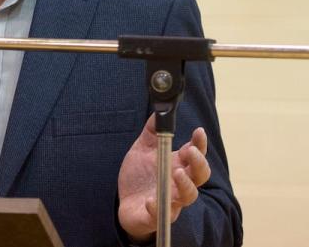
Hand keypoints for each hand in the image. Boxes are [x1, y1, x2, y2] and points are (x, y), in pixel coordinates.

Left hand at [118, 116, 211, 242]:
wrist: (126, 204)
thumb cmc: (140, 176)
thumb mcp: (143, 149)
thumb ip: (152, 132)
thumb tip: (158, 111)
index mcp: (177, 165)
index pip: (196, 154)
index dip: (200, 144)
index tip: (199, 131)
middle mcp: (178, 184)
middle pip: (200, 176)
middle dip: (199, 163)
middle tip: (190, 152)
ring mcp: (170, 200)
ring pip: (188, 196)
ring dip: (185, 184)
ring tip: (177, 172)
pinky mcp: (156, 216)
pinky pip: (161, 214)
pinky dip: (157, 207)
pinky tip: (150, 200)